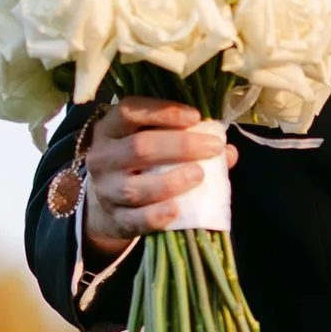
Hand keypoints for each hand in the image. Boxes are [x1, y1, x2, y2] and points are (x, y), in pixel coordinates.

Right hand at [78, 98, 233, 251]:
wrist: (110, 206)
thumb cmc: (140, 166)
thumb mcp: (154, 145)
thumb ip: (188, 141)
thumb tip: (228, 150)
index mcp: (110, 129)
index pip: (129, 111)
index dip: (163, 111)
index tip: (196, 116)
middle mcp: (102, 158)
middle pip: (138, 147)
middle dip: (181, 146)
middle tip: (213, 147)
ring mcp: (105, 191)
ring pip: (134, 187)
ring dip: (170, 181)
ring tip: (199, 174)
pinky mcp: (115, 220)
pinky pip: (135, 220)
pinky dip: (156, 216)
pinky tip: (177, 209)